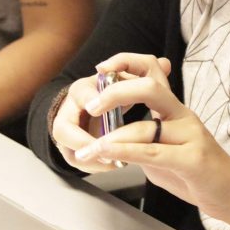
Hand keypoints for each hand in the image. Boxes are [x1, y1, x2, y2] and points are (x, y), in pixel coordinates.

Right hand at [49, 54, 171, 173]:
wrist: (90, 104)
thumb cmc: (110, 91)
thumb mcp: (124, 81)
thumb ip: (144, 73)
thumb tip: (166, 63)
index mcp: (83, 90)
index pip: (84, 96)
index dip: (97, 107)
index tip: (111, 115)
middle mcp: (69, 109)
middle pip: (63, 130)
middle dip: (85, 143)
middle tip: (109, 150)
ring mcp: (65, 130)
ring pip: (68, 150)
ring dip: (91, 158)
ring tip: (114, 162)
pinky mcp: (68, 146)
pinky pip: (75, 160)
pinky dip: (93, 165)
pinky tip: (112, 165)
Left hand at [73, 53, 229, 229]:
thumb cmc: (198, 173)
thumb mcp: (164, 150)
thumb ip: (141, 139)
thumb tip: (110, 136)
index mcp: (175, 109)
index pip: (152, 70)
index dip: (126, 63)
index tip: (102, 69)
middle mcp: (183, 115)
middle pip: (150, 88)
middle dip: (116, 92)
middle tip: (91, 107)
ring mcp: (190, 136)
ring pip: (147, 126)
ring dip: (111, 137)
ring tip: (88, 149)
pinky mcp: (192, 159)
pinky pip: (153, 152)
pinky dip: (125, 152)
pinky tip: (107, 153)